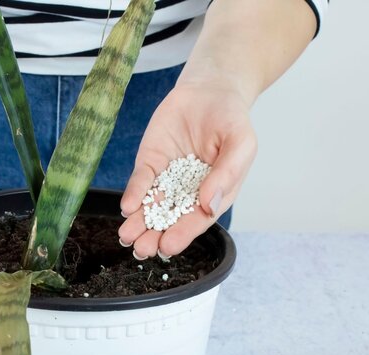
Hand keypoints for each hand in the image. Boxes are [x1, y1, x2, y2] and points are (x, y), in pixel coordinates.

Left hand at [118, 78, 257, 258]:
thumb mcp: (241, 144)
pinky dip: (134, 195)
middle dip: (155, 236)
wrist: (210, 90)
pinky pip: (141, 183)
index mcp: (215, 196)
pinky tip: (127, 207)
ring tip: (127, 237)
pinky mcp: (150, 164)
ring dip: (139, 223)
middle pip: (170, 220)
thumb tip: (208, 206)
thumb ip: (227, 174)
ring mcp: (168, 180)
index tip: (168, 245)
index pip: (197, 220)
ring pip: (151, 207)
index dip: (183, 234)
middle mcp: (189, 193)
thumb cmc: (232, 120)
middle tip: (142, 249)